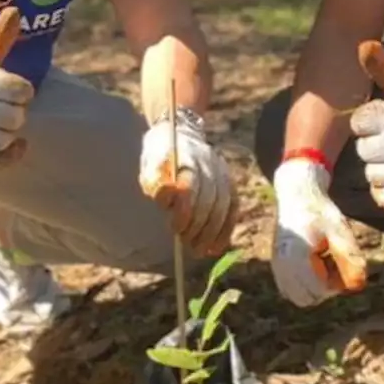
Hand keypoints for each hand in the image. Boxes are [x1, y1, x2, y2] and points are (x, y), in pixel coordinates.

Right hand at [0, 34, 33, 165]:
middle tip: (0, 107)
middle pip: (18, 116)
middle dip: (13, 111)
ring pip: (8, 137)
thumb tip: (15, 10)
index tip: (10, 90)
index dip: (20, 90)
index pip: (23, 91)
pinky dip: (10, 154)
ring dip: (7, 131)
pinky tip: (14, 145)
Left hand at [139, 114, 236, 255]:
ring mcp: (222, 171)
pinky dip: (226, 230)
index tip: (176, 229)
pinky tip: (217, 247)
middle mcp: (209, 162)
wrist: (180, 133)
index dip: (185, 210)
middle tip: (187, 245)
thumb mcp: (150, 162)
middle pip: (209, 199)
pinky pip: (233, 207)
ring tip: (199, 250)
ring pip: (223, 205)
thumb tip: (165, 198)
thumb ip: (155, 179)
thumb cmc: (160, 154)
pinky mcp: (229, 181)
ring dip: (212, 232)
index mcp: (186, 155)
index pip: (191, 185)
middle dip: (198, 226)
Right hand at [271, 158, 366, 307]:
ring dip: (313, 287)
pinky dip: (304, 283)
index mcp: (296, 255)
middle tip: (333, 263)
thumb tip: (359, 285)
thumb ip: (350, 257)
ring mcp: (276, 266)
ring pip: (297, 296)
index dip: (335, 285)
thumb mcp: (340, 230)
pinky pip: (291, 289)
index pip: (317, 291)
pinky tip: (314, 263)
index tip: (341, 264)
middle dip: (323, 289)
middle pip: (306, 299)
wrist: (297, 196)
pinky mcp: (276, 267)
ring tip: (323, 262)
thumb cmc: (320, 212)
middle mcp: (281, 264)